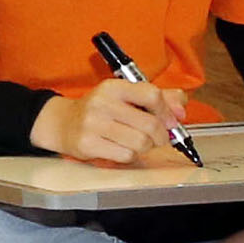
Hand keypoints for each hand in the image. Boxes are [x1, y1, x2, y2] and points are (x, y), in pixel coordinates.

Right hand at [32, 80, 190, 169]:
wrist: (63, 123)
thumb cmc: (100, 111)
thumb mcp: (126, 96)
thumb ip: (160, 98)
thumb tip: (181, 110)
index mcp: (114, 87)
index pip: (152, 95)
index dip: (167, 111)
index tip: (171, 121)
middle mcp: (102, 103)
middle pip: (150, 124)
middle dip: (161, 135)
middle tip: (158, 137)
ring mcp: (93, 124)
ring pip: (140, 143)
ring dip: (145, 147)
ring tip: (137, 142)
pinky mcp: (88, 144)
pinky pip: (125, 155)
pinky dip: (130, 155)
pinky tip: (122, 148)